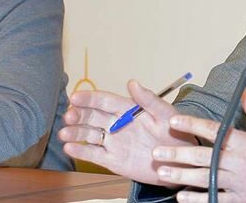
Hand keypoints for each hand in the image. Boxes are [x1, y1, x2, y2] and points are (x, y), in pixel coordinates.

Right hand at [59, 79, 197, 185]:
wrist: (182, 162)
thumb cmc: (176, 133)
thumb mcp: (165, 115)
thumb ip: (148, 100)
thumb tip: (132, 82)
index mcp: (127, 110)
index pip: (104, 101)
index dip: (89, 98)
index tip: (75, 97)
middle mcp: (117, 124)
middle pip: (92, 117)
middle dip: (78, 115)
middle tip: (69, 115)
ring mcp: (114, 142)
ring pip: (89, 135)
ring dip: (75, 133)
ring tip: (64, 134)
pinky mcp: (113, 161)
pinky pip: (94, 155)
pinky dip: (81, 151)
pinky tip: (69, 148)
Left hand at [151, 91, 245, 202]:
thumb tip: (244, 93)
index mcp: (245, 143)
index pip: (213, 130)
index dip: (191, 124)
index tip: (173, 120)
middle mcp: (238, 162)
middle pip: (202, 156)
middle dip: (177, 153)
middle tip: (157, 151)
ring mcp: (237, 183)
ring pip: (203, 178)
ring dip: (181, 175)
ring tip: (162, 172)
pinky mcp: (240, 199)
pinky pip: (214, 199)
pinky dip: (197, 199)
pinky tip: (182, 197)